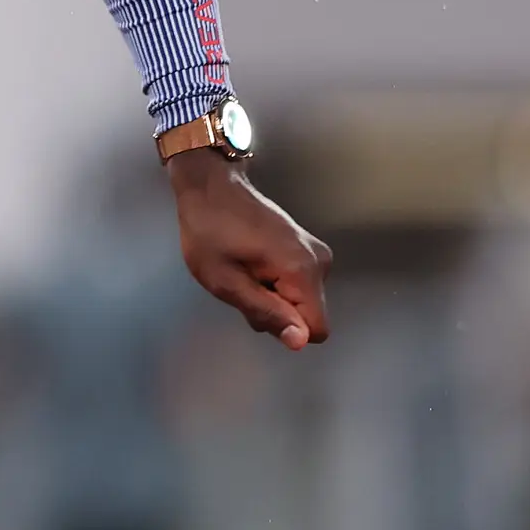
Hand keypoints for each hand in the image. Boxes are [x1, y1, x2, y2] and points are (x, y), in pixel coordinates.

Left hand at [170, 152, 330, 349]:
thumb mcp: (225, 282)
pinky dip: (272, 283)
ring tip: (242, 271)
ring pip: (300, 301)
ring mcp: (316, 253)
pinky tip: (250, 264)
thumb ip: (265, 312)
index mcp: (303, 271)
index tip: (255, 305)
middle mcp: (320, 262)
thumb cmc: (210, 233)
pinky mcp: (307, 249)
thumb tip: (300, 342)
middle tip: (240, 284)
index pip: (317, 329)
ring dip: (270, 297)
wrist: (212, 187)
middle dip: (273, 311)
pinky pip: (296, 285)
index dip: (285, 329)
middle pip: (306, 315)